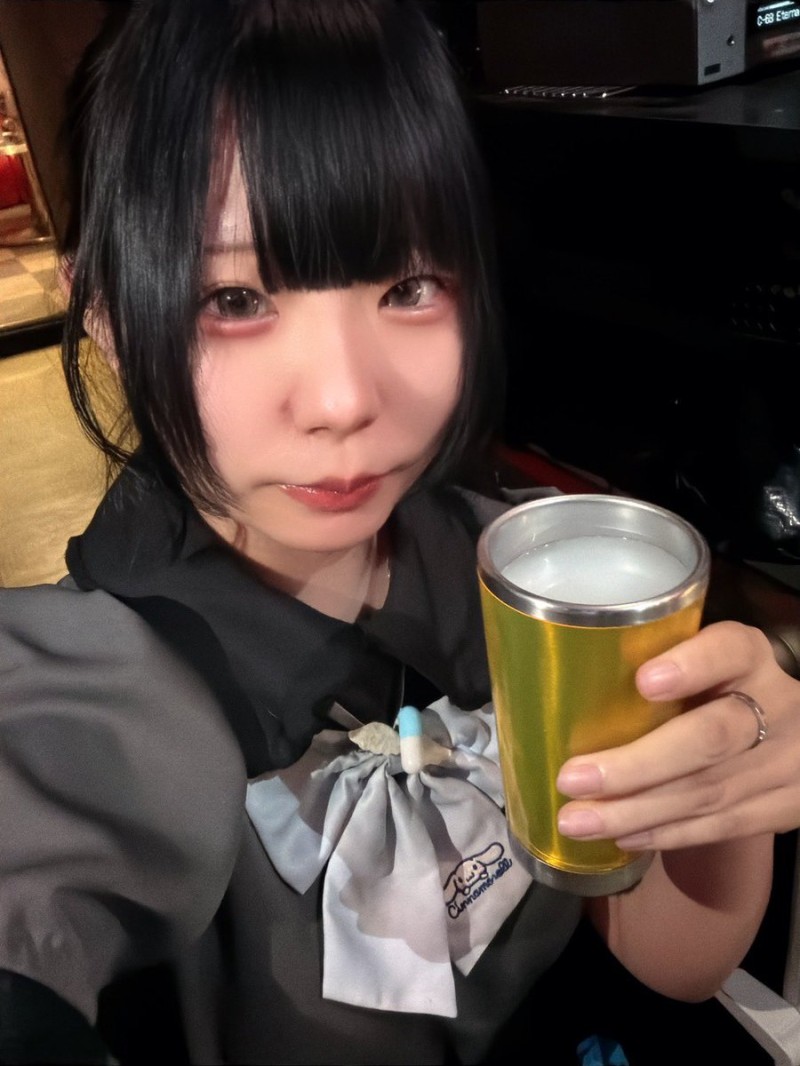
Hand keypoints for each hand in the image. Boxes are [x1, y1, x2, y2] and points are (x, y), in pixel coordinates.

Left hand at [555, 620, 799, 850]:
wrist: (799, 736)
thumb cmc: (722, 690)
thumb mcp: (707, 666)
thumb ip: (661, 665)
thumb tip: (565, 683)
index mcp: (749, 659)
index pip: (729, 650)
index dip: (691, 665)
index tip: (644, 681)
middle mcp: (774, 706)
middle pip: (709, 738)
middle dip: (635, 765)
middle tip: (572, 779)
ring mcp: (784, 762)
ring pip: (708, 792)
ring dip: (635, 811)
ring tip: (577, 820)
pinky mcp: (784, 808)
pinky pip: (720, 826)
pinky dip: (665, 833)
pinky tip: (621, 837)